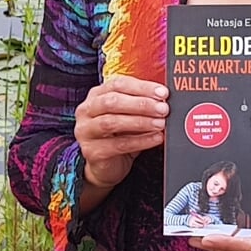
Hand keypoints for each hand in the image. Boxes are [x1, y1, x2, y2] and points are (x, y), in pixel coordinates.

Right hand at [74, 76, 167, 191]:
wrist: (107, 165)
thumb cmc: (119, 135)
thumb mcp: (129, 115)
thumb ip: (141, 104)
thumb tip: (164, 99)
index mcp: (96, 96)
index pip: (118, 84)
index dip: (142, 87)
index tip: (162, 92)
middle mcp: (86, 111)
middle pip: (112, 102)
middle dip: (141, 104)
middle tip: (163, 109)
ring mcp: (86, 131)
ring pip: (112, 122)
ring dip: (140, 122)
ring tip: (160, 124)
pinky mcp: (92, 151)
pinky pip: (119, 145)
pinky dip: (140, 141)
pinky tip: (156, 139)